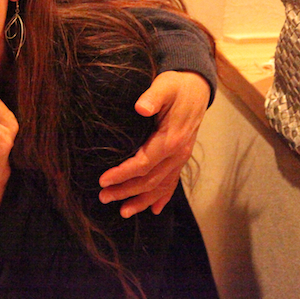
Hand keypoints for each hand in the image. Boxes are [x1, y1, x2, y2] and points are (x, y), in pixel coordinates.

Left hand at [98, 71, 209, 217]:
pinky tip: (153, 209)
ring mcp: (180, 158)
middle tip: (103, 197)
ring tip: (122, 212)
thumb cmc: (176, 86)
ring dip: (141, 200)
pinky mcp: (180, 157)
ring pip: (161, 186)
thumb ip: (152, 97)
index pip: (143, 164)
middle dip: (126, 191)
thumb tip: (141, 107)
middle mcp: (178, 154)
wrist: (197, 87)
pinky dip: (162, 197)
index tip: (103, 179)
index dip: (123, 174)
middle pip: (149, 180)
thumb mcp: (164, 86)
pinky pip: (172, 182)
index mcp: (171, 140)